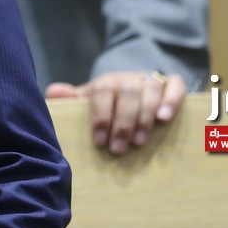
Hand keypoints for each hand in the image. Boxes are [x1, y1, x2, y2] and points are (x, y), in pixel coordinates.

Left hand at [46, 71, 185, 154]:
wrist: (138, 88)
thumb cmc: (111, 104)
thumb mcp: (91, 102)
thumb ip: (72, 99)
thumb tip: (52, 93)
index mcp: (107, 81)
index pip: (102, 91)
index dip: (101, 116)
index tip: (99, 141)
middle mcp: (130, 78)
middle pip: (127, 93)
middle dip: (122, 123)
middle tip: (118, 149)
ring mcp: (151, 79)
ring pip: (150, 90)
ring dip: (144, 116)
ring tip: (139, 142)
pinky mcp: (172, 83)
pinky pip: (175, 86)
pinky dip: (171, 101)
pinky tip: (164, 119)